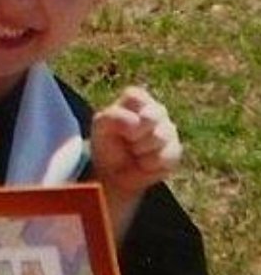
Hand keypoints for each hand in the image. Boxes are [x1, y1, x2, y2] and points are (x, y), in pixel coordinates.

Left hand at [91, 86, 181, 239]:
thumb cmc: (102, 149)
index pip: (136, 96)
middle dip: (132, 136)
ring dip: (141, 152)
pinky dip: (150, 166)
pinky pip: (166, 157)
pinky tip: (143, 167)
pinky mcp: (175, 153)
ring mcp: (169, 131)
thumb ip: (113, 118)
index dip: (124, 116)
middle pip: (152, 117)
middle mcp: (155, 112)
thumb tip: (136, 123)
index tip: (115, 130)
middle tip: (124, 146)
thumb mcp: (98, 129)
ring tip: (133, 157)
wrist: (113, 179)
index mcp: (135, 100)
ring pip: (160, 137)